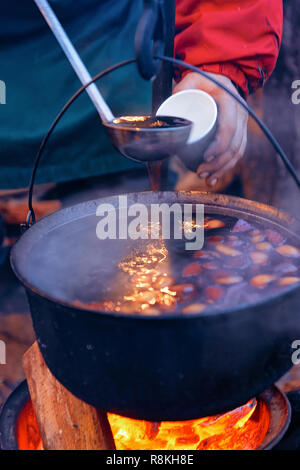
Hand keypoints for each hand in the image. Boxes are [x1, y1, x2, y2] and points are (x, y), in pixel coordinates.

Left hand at [173, 72, 247, 186]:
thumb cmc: (204, 80)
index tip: (205, 156)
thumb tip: (168, 109)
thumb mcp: (192, 79)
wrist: (220, 80)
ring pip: (237, 153)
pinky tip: (215, 179)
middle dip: (218, 163)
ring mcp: (242, 126)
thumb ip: (180, 88)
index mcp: (231, 102)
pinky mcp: (239, 134)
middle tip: (200, 172)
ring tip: (206, 179)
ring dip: (222, 169)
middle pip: (234, 145)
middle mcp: (241, 115)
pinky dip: (227, 168)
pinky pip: (237, 154)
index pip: (229, 128)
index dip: (219, 146)